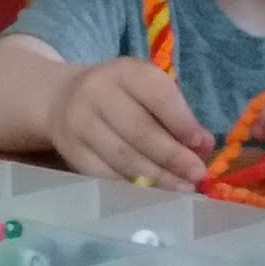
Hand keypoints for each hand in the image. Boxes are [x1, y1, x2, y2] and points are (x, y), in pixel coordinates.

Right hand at [47, 58, 211, 189]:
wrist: (60, 98)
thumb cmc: (119, 96)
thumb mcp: (145, 90)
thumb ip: (175, 114)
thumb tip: (204, 147)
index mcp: (124, 71)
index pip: (157, 94)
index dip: (182, 122)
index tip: (203, 145)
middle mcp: (97, 92)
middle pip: (139, 130)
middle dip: (172, 156)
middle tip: (197, 175)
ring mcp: (79, 123)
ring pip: (123, 156)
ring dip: (157, 177)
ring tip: (182, 189)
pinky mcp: (70, 150)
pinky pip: (105, 174)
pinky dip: (133, 187)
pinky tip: (154, 194)